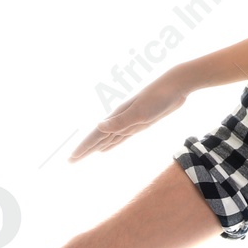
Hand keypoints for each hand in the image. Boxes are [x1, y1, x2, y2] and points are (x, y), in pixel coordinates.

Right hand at [68, 69, 188, 161]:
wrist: (175, 87)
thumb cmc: (158, 98)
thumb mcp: (140, 112)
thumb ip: (120, 121)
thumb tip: (98, 126)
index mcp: (117, 117)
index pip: (96, 136)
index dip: (84, 148)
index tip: (71, 159)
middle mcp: (120, 120)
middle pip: (98, 138)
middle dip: (86, 149)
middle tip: (71, 161)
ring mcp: (130, 122)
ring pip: (108, 139)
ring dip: (96, 147)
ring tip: (85, 155)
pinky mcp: (140, 123)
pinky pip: (120, 137)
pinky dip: (112, 143)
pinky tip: (107, 148)